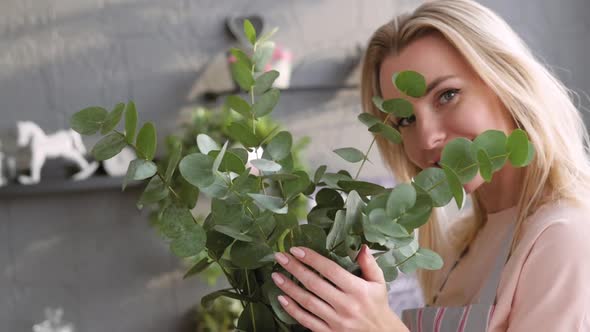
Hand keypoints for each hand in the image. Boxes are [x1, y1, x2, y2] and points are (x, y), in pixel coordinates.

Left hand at [272, 244, 408, 331]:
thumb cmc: (378, 305)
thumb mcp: (378, 283)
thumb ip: (369, 264)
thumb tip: (360, 245)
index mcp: (358, 290)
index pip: (330, 270)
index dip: (312, 259)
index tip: (296, 249)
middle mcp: (346, 305)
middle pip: (314, 284)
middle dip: (295, 268)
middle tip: (280, 257)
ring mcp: (336, 321)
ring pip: (307, 302)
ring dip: (289, 288)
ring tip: (275, 275)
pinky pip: (306, 321)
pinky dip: (292, 310)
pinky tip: (281, 299)